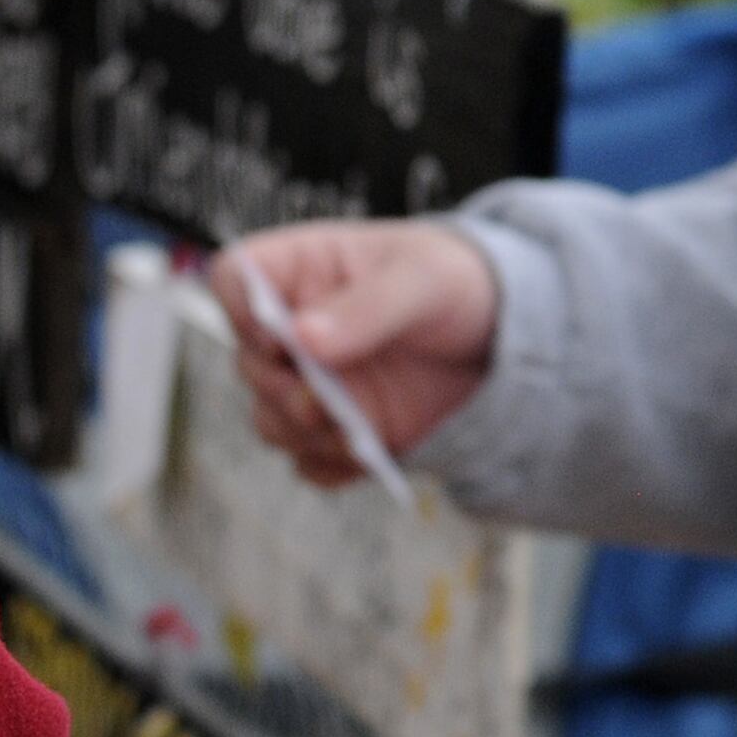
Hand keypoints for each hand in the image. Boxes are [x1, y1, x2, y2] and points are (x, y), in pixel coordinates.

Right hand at [214, 220, 498, 491]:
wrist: (501, 334)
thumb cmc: (456, 281)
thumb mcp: (424, 278)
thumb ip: (367, 306)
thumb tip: (302, 338)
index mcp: (303, 270)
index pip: (235, 278)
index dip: (241, 310)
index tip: (281, 337)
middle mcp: (293, 330)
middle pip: (247, 364)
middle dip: (280, 391)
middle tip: (320, 404)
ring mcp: (310, 383)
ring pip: (270, 421)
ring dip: (302, 434)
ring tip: (353, 435)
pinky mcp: (334, 429)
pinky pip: (310, 461)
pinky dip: (332, 466)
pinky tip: (367, 456)